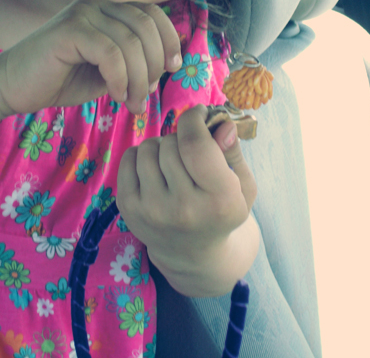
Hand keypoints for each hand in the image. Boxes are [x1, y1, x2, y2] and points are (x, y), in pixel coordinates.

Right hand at [0, 0, 181, 117]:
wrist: (12, 87)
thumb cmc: (60, 80)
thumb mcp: (107, 71)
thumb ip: (133, 62)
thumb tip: (168, 64)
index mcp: (108, 10)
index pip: (153, 13)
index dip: (170, 39)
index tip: (174, 67)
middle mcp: (96, 4)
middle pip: (146, 26)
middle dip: (155, 65)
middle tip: (146, 96)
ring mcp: (82, 13)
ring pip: (131, 43)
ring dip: (139, 79)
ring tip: (131, 103)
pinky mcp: (69, 30)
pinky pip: (110, 53)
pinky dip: (120, 79)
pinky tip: (115, 96)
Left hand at [117, 105, 257, 295]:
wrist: (193, 254)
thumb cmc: (222, 210)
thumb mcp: (242, 185)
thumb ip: (233, 152)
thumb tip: (221, 123)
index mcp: (219, 201)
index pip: (195, 143)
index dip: (195, 118)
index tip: (199, 114)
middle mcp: (183, 209)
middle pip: (172, 143)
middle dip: (181, 136)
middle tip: (190, 151)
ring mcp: (151, 210)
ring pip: (149, 148)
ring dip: (162, 146)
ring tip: (173, 163)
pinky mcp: (128, 208)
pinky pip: (129, 158)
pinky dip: (142, 156)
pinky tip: (155, 171)